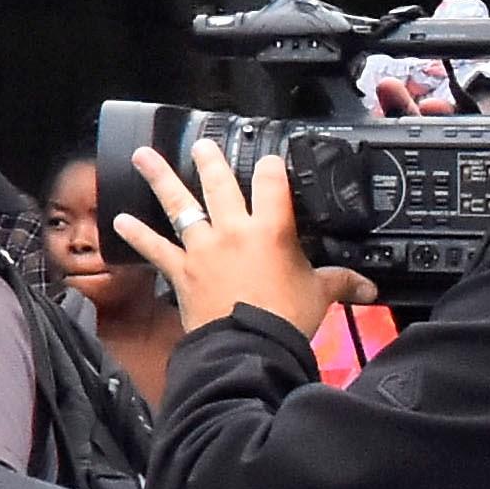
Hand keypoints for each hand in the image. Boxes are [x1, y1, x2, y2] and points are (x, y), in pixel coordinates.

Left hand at [121, 134, 330, 336]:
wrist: (249, 345)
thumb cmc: (286, 318)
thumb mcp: (321, 295)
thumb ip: (343, 283)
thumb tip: (370, 288)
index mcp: (271, 230)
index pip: (273, 185)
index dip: (271, 167)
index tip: (268, 156)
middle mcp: (233, 231)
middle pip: (220, 186)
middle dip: (211, 161)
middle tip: (201, 143)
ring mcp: (202, 248)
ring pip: (179, 205)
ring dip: (160, 179)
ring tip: (143, 156)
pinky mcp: (180, 270)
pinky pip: (154, 248)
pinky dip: (136, 235)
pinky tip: (119, 220)